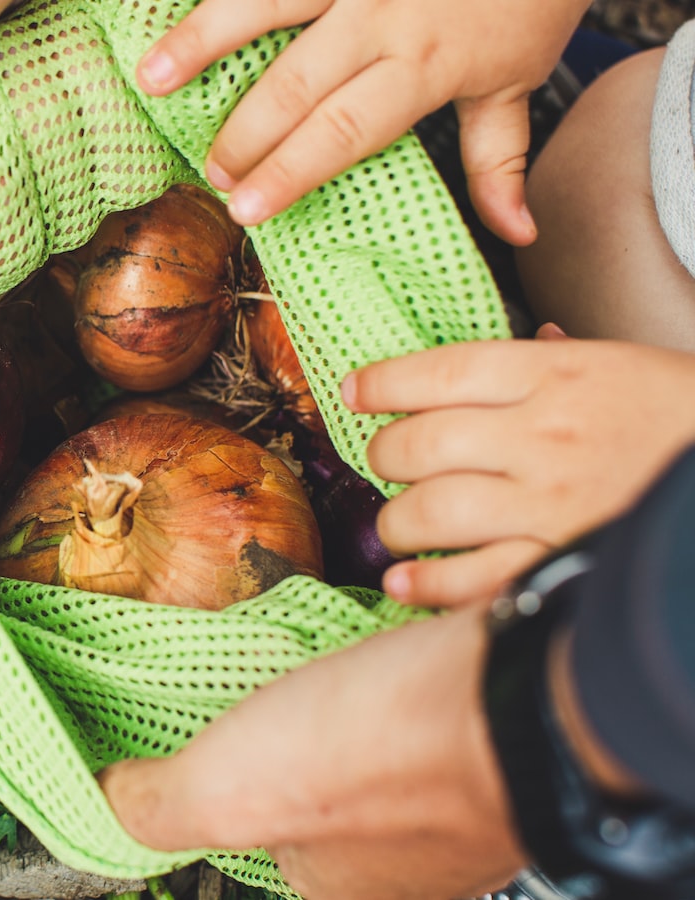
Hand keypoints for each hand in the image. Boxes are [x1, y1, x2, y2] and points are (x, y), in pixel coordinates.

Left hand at [99, 606, 523, 899]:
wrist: (526, 686)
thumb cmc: (388, 752)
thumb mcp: (227, 789)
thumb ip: (158, 806)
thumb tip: (101, 803)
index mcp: (337, 888)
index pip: (252, 849)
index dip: (211, 793)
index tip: (190, 744)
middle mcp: (400, 854)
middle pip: (308, 793)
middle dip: (270, 738)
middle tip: (234, 689)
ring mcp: (445, 788)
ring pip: (359, 744)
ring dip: (320, 698)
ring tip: (281, 657)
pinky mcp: (474, 722)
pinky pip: (403, 699)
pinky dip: (370, 670)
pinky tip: (347, 641)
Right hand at [136, 0, 592, 244]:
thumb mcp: (518, 78)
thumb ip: (501, 160)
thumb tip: (515, 235)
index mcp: (423, 62)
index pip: (344, 128)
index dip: (289, 170)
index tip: (245, 208)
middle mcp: (381, 14)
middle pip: (295, 82)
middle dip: (244, 132)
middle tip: (210, 171)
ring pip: (266, 3)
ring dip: (202, 40)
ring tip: (151, 77)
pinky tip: (168, 15)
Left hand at [345, 338, 694, 606]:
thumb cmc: (684, 417)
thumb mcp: (623, 365)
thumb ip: (555, 360)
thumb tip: (518, 340)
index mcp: (558, 376)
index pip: (440, 372)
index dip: (382, 383)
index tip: (354, 391)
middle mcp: (545, 436)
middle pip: (419, 444)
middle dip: (384, 455)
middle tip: (386, 462)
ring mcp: (552, 503)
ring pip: (432, 511)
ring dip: (397, 522)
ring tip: (397, 526)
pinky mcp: (563, 559)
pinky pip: (472, 577)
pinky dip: (426, 584)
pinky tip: (404, 581)